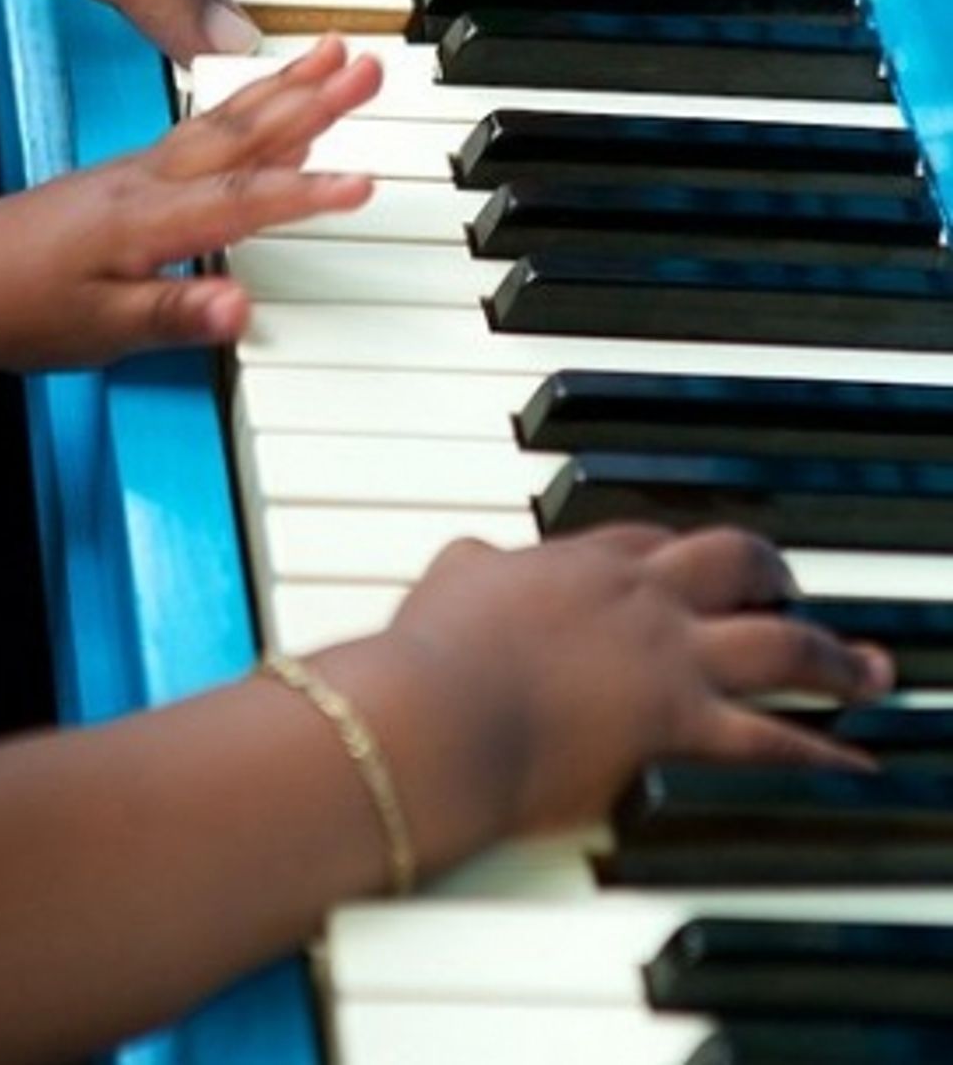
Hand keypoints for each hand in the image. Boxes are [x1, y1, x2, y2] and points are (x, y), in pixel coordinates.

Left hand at [0, 36, 379, 363]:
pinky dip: (252, 107)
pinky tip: (275, 106)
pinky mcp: (135, 172)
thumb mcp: (94, 330)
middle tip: (369, 65)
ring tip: (338, 55)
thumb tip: (242, 307)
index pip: (237, 201)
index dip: (304, 194)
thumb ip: (172, 315)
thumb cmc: (11, 304)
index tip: (363, 182)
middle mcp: (147, 181)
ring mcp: (142, 170)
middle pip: (243, 134)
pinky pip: (208, 127)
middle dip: (312, 99)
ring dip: (288, 87)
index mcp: (141, 219)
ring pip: (229, 120)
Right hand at [356, 526, 891, 875]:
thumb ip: (472, 565)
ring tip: (869, 669)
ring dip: (834, 656)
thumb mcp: (448, 578)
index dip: (678, 551)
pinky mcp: (680, 724)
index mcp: (581, 560)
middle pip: (732, 562)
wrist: (440, 708)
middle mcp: (640, 597)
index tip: (690, 563)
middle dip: (770, 573)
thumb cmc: (431, 652)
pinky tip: (854, 760)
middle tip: (789, 589)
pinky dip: (822, 751)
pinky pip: (772, 738)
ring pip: (779, 642)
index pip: (650, 539)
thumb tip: (470, 558)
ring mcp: (669, 657)